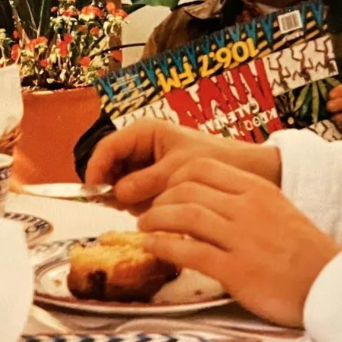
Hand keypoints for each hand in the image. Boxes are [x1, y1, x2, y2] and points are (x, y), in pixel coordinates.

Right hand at [86, 119, 280, 208]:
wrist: (249, 170)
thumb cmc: (217, 159)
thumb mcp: (179, 170)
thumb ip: (146, 182)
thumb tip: (117, 195)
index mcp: (144, 132)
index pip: (107, 147)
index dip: (95, 169)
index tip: (93, 194)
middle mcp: (141, 147)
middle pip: (110, 168)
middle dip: (114, 188)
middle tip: (126, 206)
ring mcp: (147, 165)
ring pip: (121, 185)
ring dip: (130, 199)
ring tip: (152, 204)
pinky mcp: (155, 182)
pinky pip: (137, 196)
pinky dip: (141, 205)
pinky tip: (157, 209)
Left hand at [138, 160, 339, 327]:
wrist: (332, 286)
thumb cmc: (303, 253)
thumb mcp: (277, 211)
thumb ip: (244, 201)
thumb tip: (205, 199)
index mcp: (257, 190)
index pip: (202, 168)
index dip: (173, 178)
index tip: (163, 191)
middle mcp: (248, 208)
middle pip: (186, 189)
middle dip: (159, 199)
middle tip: (148, 212)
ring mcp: (242, 238)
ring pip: (183, 216)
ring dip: (155, 220)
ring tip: (144, 229)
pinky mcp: (237, 271)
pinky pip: (188, 252)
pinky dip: (163, 247)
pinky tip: (152, 248)